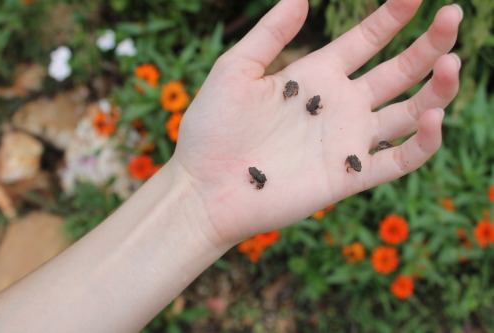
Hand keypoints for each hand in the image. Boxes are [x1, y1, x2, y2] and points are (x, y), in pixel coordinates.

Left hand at [173, 0, 461, 244]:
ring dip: (437, 88)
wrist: (205, 187)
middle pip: (398, 71)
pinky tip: (431, 116)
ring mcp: (347, 140)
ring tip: (452, 62)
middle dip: (429, 44)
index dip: (392, 17)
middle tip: (453, 15)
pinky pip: (399, 160)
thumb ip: (270, 34)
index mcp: (316, 76)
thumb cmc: (212, 129)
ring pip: (409, 112)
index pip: (366, 40)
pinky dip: (423, 142)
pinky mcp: (349, 175)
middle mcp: (339, 105)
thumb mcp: (235, 70)